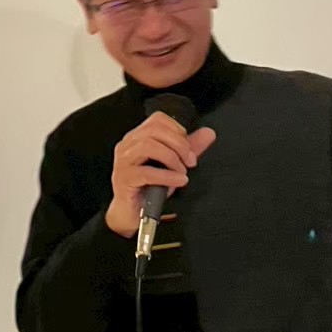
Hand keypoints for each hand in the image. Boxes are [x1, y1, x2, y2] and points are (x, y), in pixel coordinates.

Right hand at [105, 111, 217, 237]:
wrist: (131, 212)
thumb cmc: (148, 186)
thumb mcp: (172, 164)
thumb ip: (189, 148)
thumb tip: (208, 133)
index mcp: (137, 137)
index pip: (157, 119)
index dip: (177, 130)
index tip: (188, 147)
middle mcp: (128, 145)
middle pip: (154, 130)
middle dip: (179, 144)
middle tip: (190, 161)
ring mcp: (124, 161)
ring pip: (148, 146)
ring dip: (172, 158)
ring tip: (182, 171)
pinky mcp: (125, 178)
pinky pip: (147, 172)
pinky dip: (167, 176)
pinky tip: (179, 180)